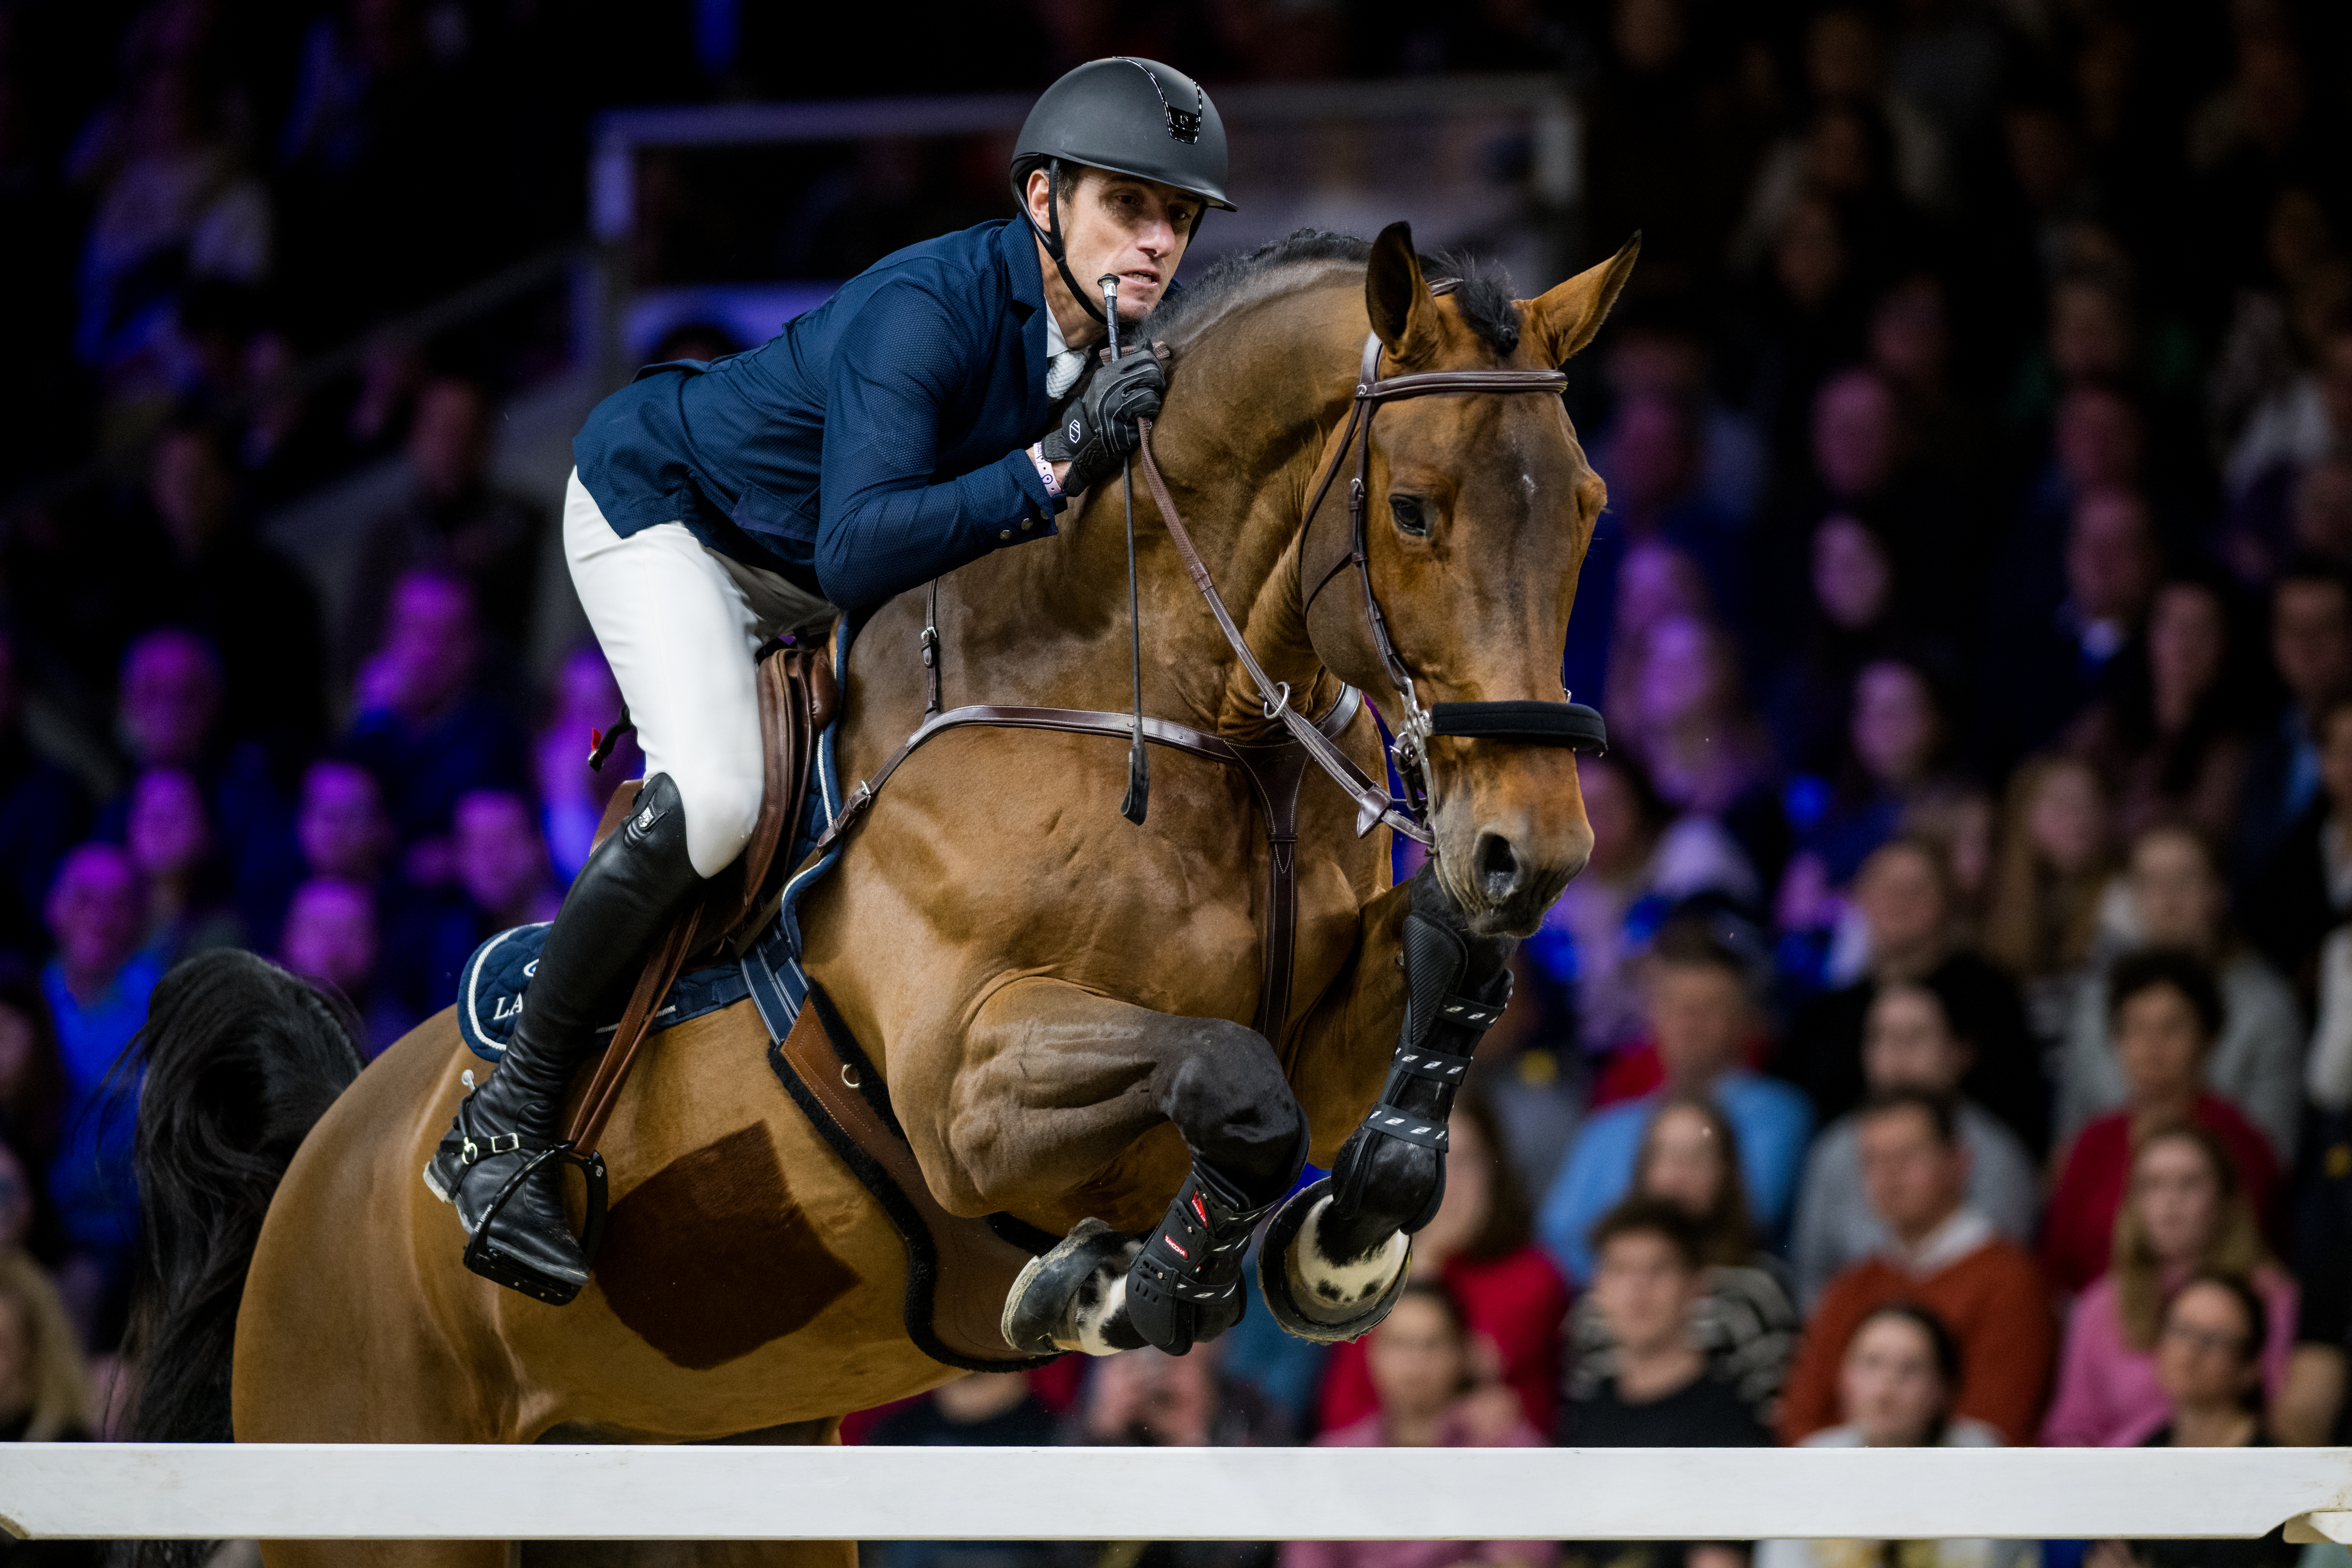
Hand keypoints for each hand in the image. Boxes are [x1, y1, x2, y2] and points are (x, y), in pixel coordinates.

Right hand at [1040, 345, 1166, 496]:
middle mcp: (1110, 382)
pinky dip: (1150, 413)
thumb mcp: (1110, 387)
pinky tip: (1140, 419)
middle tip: (1154, 392)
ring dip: (1154, 402)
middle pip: (1151, 370)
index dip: (1155, 366)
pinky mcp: (1121, 415)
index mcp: (1108, 373)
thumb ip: (1129, 372)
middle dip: (1158, 382)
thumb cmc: (1102, 414)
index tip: (1155, 377)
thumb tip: (1150, 347)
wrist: (1084, 441)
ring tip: (1144, 409)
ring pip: (1151, 391)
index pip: (1143, 357)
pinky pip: (1148, 407)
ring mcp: (1115, 399)